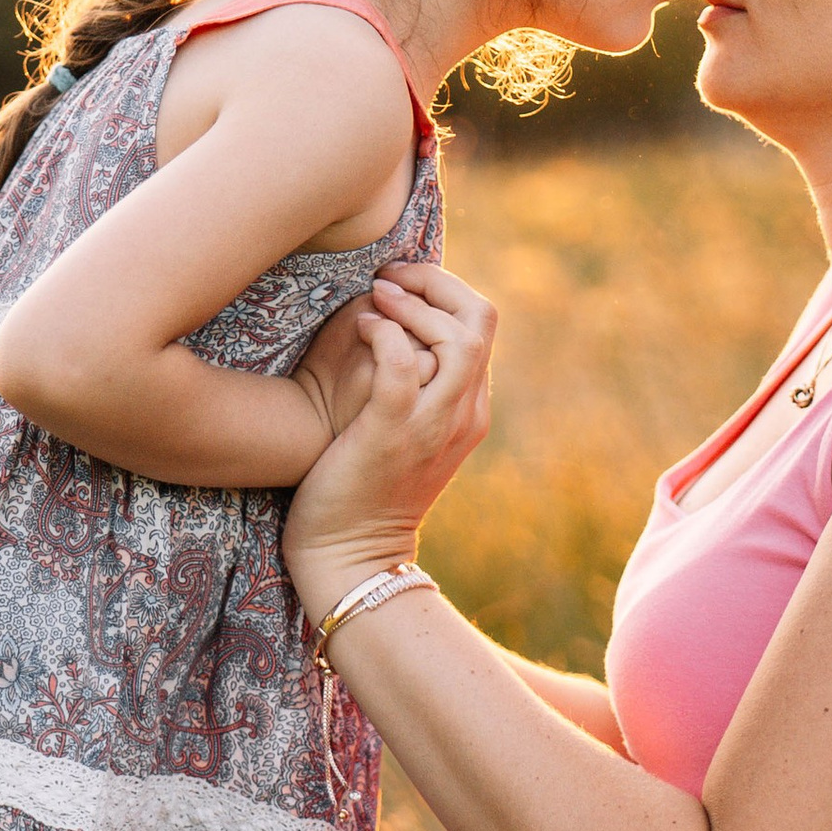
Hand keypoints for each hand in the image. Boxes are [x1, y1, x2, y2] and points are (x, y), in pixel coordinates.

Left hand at [283, 264, 495, 620]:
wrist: (350, 554)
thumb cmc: (362, 485)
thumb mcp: (403, 431)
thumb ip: (413, 385)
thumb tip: (392, 328)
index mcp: (469, 408)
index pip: (481, 323)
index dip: (444, 288)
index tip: (400, 280)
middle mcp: (463, 413)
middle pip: (481, 319)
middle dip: (436, 283)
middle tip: (390, 276)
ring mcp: (433, 425)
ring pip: (457, 339)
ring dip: (415, 306)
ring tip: (376, 295)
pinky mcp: (394, 434)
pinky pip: (403, 364)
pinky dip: (385, 335)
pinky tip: (361, 328)